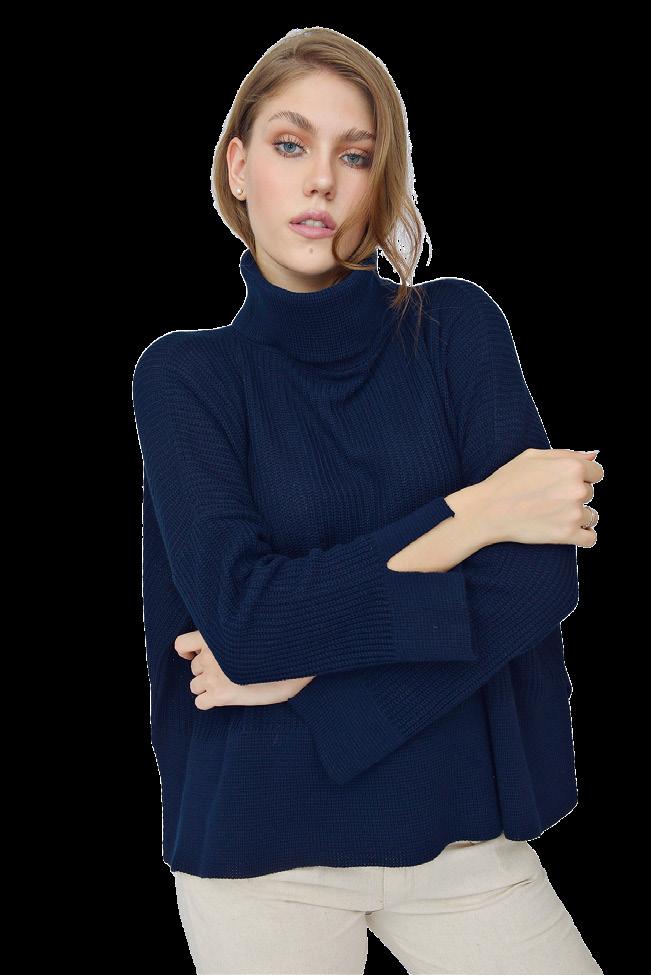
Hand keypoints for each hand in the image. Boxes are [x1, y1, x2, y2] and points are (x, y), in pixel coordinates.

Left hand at [174, 631, 315, 708]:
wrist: (294, 654)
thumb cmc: (280, 640)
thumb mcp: (253, 628)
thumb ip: (234, 634)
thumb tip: (231, 640)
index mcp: (214, 635)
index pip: (181, 644)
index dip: (188, 651)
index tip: (199, 654)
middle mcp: (209, 655)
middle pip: (194, 668)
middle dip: (206, 670)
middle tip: (227, 672)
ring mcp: (214, 675)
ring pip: (195, 685)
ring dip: (207, 686)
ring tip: (229, 685)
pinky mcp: (221, 694)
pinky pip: (200, 702)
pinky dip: (208, 702)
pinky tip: (224, 699)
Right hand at [478, 448, 603, 547]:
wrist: (488, 511)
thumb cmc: (507, 481)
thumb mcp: (533, 456)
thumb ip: (566, 454)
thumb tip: (592, 457)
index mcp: (572, 467)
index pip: (597, 473)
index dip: (581, 478)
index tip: (563, 484)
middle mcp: (577, 489)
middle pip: (590, 494)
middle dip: (574, 497)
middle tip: (548, 500)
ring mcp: (574, 513)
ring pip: (591, 516)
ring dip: (577, 517)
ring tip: (553, 516)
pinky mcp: (567, 535)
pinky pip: (590, 538)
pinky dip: (582, 536)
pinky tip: (568, 532)